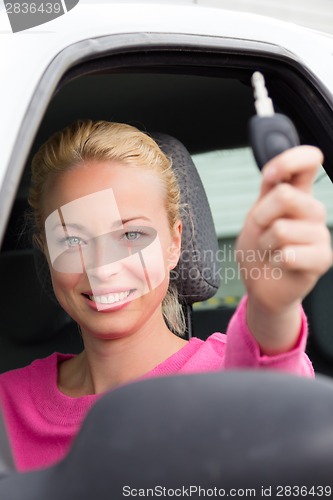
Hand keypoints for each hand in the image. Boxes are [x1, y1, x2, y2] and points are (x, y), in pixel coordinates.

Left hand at [236, 146, 331, 353]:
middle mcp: (313, 211)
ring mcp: (320, 234)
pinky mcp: (322, 259)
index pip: (309, 160)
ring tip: (271, 251)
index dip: (290, 160)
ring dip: (265, 243)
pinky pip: (289, 254)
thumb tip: (275, 168)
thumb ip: (268, 190)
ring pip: (282, 228)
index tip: (270, 175)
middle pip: (285, 196)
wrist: (260, 285)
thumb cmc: (258, 249)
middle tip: (262, 232)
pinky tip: (280, 265)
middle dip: (261, 217)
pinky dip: (275, 261)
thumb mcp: (257, 214)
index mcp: (298, 194)